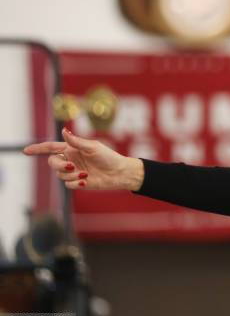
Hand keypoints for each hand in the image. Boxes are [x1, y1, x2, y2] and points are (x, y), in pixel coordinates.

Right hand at [22, 128, 143, 190]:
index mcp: (72, 148)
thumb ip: (76, 141)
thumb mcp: (93, 147)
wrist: (119, 173)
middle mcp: (71, 159)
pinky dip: (75, 182)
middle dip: (59, 165)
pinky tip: (86, 180)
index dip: (38, 149)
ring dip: (70, 175)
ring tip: (85, 174)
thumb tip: (63, 131)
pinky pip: (67, 184)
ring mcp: (73, 171)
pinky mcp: (77, 182)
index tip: (25, 151)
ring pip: (59, 174)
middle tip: (71, 166)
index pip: (51, 148)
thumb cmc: (108, 157)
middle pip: (52, 162)